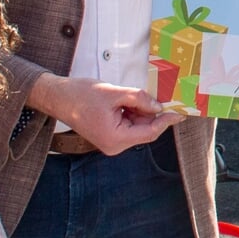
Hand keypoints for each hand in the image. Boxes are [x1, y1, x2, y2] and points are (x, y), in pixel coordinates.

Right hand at [28, 73, 183, 154]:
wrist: (58, 97)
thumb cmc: (80, 95)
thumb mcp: (114, 92)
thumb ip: (138, 98)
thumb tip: (159, 105)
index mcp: (116, 139)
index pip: (150, 132)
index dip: (166, 121)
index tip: (180, 111)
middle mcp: (115, 145)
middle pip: (145, 130)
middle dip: (152, 113)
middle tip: (161, 96)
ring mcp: (111, 142)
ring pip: (137, 127)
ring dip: (141, 111)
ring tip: (133, 95)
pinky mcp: (109, 135)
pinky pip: (128, 125)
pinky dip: (132, 112)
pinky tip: (127, 100)